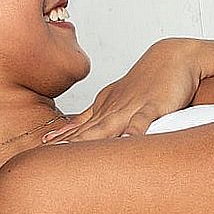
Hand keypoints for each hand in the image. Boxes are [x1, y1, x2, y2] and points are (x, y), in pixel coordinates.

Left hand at [41, 39, 202, 144]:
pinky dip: (133, 132)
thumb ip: (94, 119)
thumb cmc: (147, 81)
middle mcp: (114, 108)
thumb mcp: (116, 99)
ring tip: (72, 154)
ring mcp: (133, 107)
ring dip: (90, 140)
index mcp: (105, 108)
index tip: (39, 151)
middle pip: (88, 130)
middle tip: (46, 157)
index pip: (79, 127)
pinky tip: (125, 144)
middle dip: (67, 145)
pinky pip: (142, 121)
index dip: (61, 140)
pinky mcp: (154, 106)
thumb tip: (69, 134)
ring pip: (108, 126)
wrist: (174, 56)